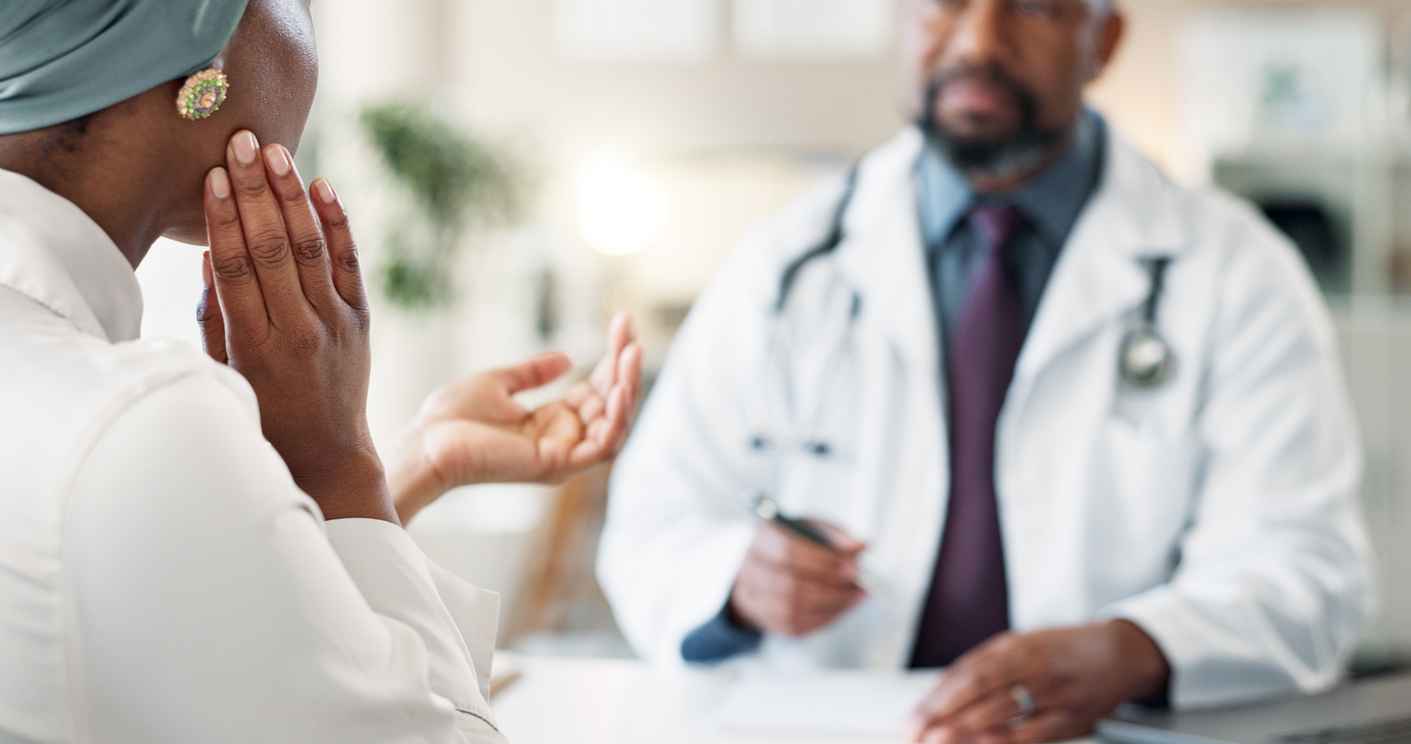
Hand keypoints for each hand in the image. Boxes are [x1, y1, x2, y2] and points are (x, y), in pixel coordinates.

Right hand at [198, 130, 391, 521]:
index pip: (235, 268)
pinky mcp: (362, 320)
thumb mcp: (224, 372)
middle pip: (273, 248)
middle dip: (255, 191)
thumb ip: (215, 315)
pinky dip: (337, 223)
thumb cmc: (262, 412)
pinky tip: (322, 186)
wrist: (327, 452)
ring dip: (293, 195)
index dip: (223, 218)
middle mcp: (299, 330)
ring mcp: (336, 323)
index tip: (211, 177)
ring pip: (312, 247)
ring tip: (276, 153)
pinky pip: (350, 262)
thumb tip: (209, 254)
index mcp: (254, 346)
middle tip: (241, 144)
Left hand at [390, 313, 642, 522]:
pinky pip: (601, 447)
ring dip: (628, 389)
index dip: (612, 358)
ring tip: (632, 353)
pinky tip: (618, 389)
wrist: (425, 442)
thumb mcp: (498, 383)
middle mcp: (564, 439)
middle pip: (611, 404)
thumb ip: (532, 373)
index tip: (621, 323)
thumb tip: (567, 357)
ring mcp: (562, 454)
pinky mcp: (556, 465)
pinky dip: (615, 420)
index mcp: (552, 422)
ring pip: (614, 425)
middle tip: (631, 333)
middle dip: (625, 367)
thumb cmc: (451, 419)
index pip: (597, 389)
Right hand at [728, 520, 867, 637]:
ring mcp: (755, 598)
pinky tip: (842, 607)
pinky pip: (796, 625)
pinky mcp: (769, 621)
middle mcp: (751, 568)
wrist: (768, 568)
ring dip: (830, 604)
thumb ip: (835, 536)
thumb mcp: (813, 529)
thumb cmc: (795, 545)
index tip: (849, 566)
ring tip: (855, 596)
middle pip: (788, 584)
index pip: (787, 551)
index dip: (820, 561)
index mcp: (762, 538)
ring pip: (792, 609)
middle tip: (857, 585)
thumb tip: (860, 545)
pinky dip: (825, 618)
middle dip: (828, 587)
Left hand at [906, 621, 1170, 743]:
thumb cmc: (1059, 652)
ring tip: (938, 741)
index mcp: (1014, 646)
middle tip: (915, 732)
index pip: (966, 671)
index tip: (912, 717)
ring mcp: (1053, 691)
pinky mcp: (1073, 717)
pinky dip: (1007, 740)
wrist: (1118, 654)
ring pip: (1003, 711)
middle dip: (942, 714)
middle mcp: (1032, 665)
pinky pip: (1036, 732)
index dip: (936, 696)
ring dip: (966, 730)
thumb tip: (938, 695)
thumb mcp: (1020, 647)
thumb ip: (982, 668)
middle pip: (979, 689)